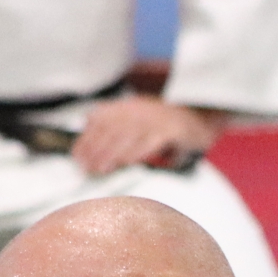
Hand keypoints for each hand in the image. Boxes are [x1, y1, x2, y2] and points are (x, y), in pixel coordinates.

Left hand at [73, 98, 225, 174]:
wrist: (201, 114)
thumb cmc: (166, 124)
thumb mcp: (138, 118)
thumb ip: (115, 122)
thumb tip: (86, 128)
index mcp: (127, 107)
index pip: (99, 121)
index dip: (86, 139)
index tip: (76, 157)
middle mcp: (138, 110)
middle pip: (111, 130)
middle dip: (95, 149)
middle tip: (84, 168)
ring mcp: (154, 120)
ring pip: (127, 137)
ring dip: (111, 154)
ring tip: (99, 169)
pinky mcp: (170, 130)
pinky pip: (150, 143)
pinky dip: (136, 153)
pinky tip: (126, 164)